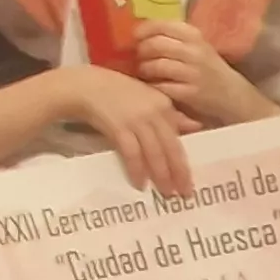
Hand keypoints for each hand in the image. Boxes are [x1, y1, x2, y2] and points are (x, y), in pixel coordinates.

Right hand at [59, 64, 202, 197]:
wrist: (83, 86)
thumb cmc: (115, 90)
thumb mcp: (147, 97)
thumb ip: (170, 114)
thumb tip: (195, 127)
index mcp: (164, 105)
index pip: (179, 137)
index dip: (185, 160)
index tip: (188, 178)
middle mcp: (154, 113)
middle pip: (171, 148)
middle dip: (179, 173)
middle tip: (185, 194)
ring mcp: (136, 121)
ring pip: (154, 153)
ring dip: (161, 176)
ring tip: (166, 193)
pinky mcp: (118, 128)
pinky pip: (132, 153)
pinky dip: (136, 169)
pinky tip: (139, 183)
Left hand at [134, 20, 278, 128]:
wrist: (233, 96)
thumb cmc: (208, 68)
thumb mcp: (196, 46)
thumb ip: (172, 37)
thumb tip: (137, 32)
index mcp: (195, 36)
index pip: (162, 25)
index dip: (143, 29)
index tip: (135, 36)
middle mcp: (195, 52)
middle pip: (155, 45)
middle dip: (141, 51)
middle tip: (138, 57)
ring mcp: (194, 73)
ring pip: (155, 65)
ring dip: (144, 69)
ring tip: (145, 72)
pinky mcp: (191, 93)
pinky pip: (161, 86)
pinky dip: (153, 86)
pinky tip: (154, 86)